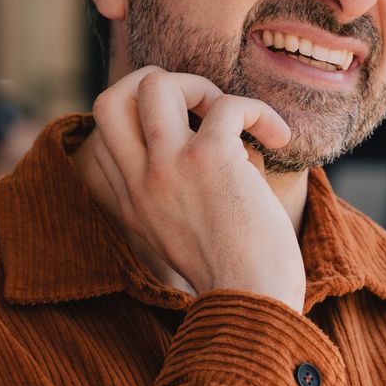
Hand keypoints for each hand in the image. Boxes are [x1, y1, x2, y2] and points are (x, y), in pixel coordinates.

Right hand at [81, 66, 306, 311]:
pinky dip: (259, 111)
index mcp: (133, 202)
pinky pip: (228, 103)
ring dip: (202, 87)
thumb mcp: (191, 237)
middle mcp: (141, 181)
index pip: (106, 136)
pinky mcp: (209, 158)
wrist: (254, 304)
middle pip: (109, 98)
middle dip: (154, 81)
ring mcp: (169, 167)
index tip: (189, 135)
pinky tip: (279, 138)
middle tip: (198, 105)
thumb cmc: (241, 276)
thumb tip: (235, 148)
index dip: (144, 120)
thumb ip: (190, 195)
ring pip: (156, 83)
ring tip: (237, 120)